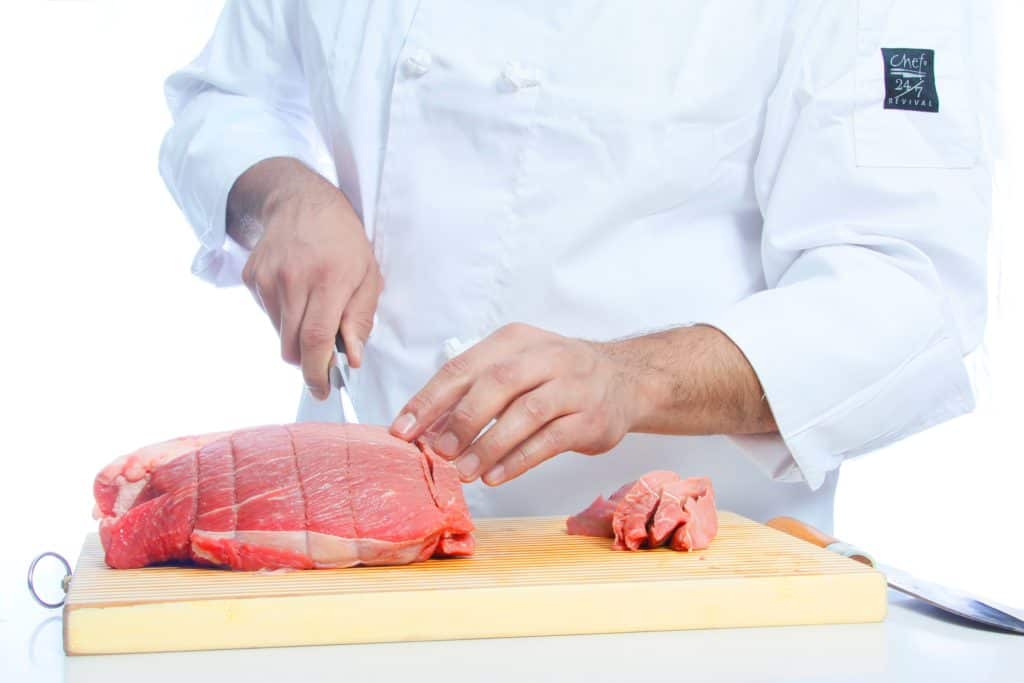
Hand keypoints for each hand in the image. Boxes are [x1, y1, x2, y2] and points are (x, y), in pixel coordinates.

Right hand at [232, 158, 382, 398]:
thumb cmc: (343, 241)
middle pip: (292, 346)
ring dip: (296, 337)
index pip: (317, 339)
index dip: (318, 373)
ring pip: (278, 335)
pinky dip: (283, 317)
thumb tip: (352, 359)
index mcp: (329, 279)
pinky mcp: (251, 278)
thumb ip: (360, 319)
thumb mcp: (368, 275)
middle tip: (325, 358)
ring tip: (313, 309)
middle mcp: (294, 280)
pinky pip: (268, 316)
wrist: (300, 201)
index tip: (322, 391)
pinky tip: (296, 293)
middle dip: (308, 362)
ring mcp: (267, 279)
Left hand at [389, 323, 639, 484]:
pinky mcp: (591, 418)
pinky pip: (550, 440)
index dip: (429, 399)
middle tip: (436, 451)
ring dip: (488, 445)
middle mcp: (546, 356)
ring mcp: (572, 386)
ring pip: (525, 414)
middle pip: (495, 385)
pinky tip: (495, 476)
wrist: (625, 379)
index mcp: (515, 340)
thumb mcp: (515, 367)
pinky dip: (518, 460)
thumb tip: (426, 427)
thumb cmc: (556, 376)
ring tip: (463, 471)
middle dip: (460, 421)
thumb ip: (473, 391)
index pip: (463, 367)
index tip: (403, 429)